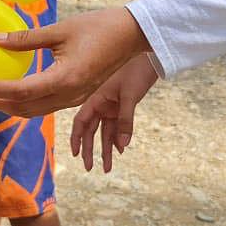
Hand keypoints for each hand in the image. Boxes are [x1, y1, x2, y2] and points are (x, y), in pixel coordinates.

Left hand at [0, 6, 151, 116]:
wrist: (132, 36)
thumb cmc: (99, 27)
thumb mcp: (61, 29)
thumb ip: (26, 38)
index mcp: (65, 79)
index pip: (21, 91)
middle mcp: (69, 96)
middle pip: (23, 108)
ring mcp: (74, 99)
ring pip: (32, 111)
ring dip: (5, 106)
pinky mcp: (76, 96)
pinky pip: (44, 106)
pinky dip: (22, 103)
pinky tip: (9, 93)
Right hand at [71, 53, 158, 172]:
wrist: (150, 57)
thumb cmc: (136, 71)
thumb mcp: (130, 96)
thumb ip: (125, 121)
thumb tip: (123, 146)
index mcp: (96, 97)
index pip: (81, 122)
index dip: (76, 138)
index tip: (75, 155)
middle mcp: (101, 103)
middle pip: (91, 130)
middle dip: (90, 150)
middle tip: (89, 168)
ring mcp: (111, 105)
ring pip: (105, 131)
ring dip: (106, 148)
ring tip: (107, 167)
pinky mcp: (122, 106)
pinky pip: (117, 126)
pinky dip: (118, 138)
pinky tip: (120, 149)